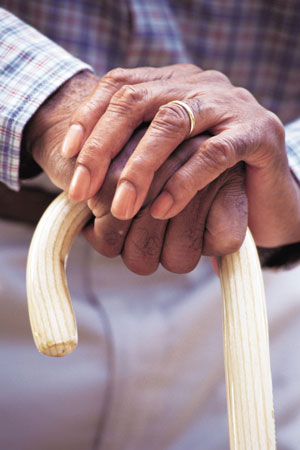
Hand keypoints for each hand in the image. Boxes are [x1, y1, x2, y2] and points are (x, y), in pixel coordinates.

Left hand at [62, 64, 299, 247]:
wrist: (267, 193)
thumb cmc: (209, 179)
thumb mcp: (166, 160)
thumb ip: (133, 153)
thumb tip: (81, 178)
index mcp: (174, 85)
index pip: (120, 85)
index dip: (89, 117)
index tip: (67, 153)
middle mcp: (199, 85)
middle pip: (137, 100)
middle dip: (103, 146)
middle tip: (81, 188)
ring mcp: (230, 105)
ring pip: (173, 123)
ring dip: (138, 168)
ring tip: (120, 207)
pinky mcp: (258, 133)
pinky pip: (213, 154)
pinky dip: (182, 182)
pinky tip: (161, 209)